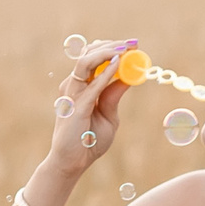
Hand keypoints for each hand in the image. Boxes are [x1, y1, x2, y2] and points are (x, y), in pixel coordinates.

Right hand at [45, 39, 138, 174]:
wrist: (73, 162)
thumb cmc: (89, 140)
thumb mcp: (109, 115)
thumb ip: (114, 95)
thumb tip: (128, 76)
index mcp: (81, 87)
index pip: (93, 59)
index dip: (111, 48)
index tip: (132, 45)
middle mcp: (74, 86)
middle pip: (88, 55)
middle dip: (112, 46)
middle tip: (132, 43)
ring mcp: (72, 95)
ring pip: (86, 63)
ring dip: (107, 53)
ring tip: (125, 49)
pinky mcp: (76, 106)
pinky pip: (92, 85)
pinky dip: (106, 73)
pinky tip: (119, 64)